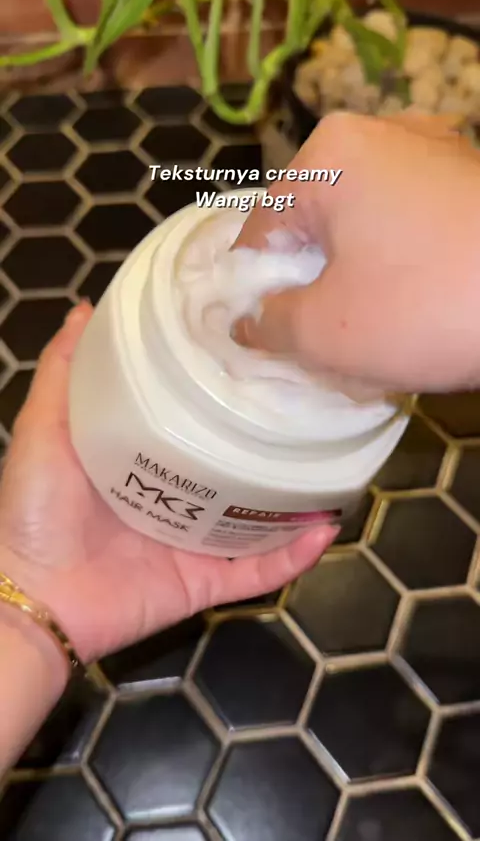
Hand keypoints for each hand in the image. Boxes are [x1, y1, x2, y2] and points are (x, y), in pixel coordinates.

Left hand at [0, 303, 336, 663]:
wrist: (34, 598)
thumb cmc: (35, 510)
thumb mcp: (44, 429)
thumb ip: (64, 374)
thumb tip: (87, 310)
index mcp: (140, 461)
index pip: (190, 420)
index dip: (218, 390)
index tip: (252, 355)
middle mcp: (172, 498)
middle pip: (230, 467)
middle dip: (267, 443)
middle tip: (305, 406)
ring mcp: (191, 543)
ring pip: (255, 519)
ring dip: (294, 500)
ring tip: (331, 464)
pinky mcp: (203, 583)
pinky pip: (257, 573)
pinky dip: (292, 557)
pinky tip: (323, 528)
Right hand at [234, 111, 479, 393]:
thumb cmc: (427, 307)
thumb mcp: (326, 332)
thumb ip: (269, 326)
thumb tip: (249, 323)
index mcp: (331, 156)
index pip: (262, 231)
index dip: (255, 293)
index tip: (268, 340)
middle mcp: (382, 135)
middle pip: (316, 228)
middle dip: (312, 290)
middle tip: (324, 347)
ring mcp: (435, 153)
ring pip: (364, 231)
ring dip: (355, 285)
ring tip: (373, 338)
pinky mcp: (471, 183)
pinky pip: (410, 228)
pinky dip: (400, 270)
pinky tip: (416, 314)